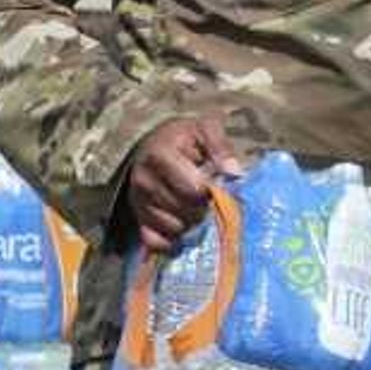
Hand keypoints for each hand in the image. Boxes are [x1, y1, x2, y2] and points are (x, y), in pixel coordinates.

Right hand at [121, 116, 245, 255]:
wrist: (152, 144)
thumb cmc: (183, 138)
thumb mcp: (204, 128)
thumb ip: (220, 146)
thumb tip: (234, 172)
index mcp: (160, 155)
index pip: (193, 188)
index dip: (210, 190)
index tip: (214, 183)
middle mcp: (143, 180)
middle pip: (186, 210)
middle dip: (203, 207)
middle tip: (207, 196)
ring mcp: (137, 201)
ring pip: (174, 228)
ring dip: (191, 223)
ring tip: (194, 206)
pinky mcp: (137, 218)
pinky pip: (156, 241)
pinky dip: (173, 239)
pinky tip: (182, 223)